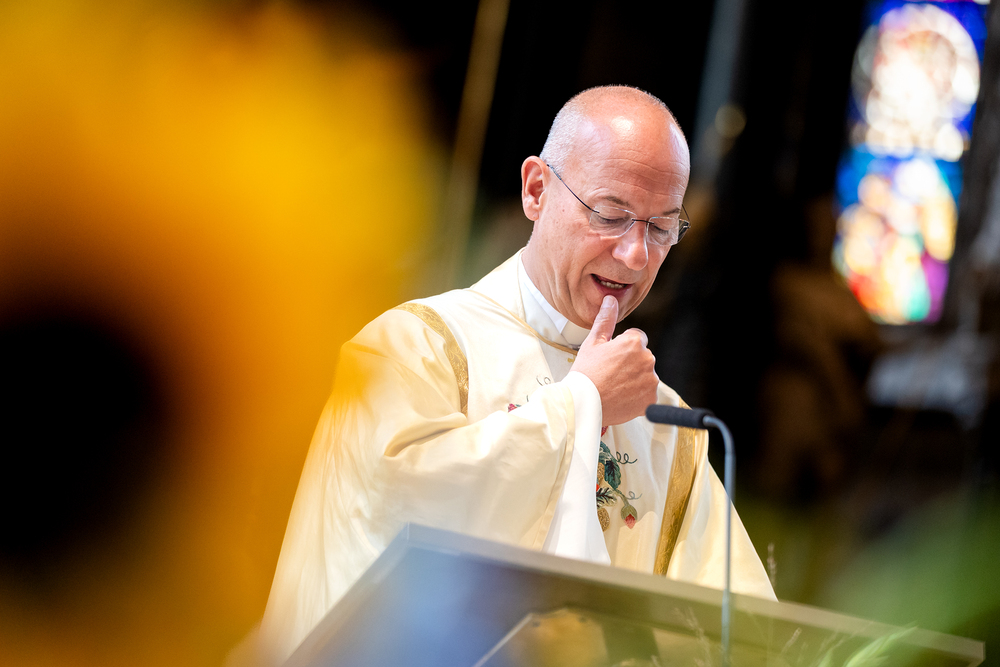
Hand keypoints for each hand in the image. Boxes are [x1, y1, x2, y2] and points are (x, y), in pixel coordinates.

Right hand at [570, 296, 658, 426]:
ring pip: (645, 376)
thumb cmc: (585, 372)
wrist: (583, 404)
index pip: (637, 339)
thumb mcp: (592, 343)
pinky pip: (647, 394)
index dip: (622, 348)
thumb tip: (611, 300)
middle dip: (630, 364)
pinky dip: (637, 397)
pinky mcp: (651, 399)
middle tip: (610, 374)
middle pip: (642, 358)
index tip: (610, 359)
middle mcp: (647, 359)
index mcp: (634, 342)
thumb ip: (606, 320)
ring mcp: (651, 380)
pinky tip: (621, 398)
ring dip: (635, 380)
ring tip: (614, 387)